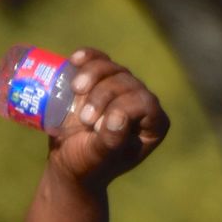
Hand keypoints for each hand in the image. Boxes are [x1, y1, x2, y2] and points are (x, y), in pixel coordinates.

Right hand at [48, 51, 169, 186]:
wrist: (67, 161)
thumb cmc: (88, 164)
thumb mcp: (99, 157)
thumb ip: (112, 140)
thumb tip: (117, 117)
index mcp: (153, 125)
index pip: (146, 102)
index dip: (123, 107)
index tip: (101, 127)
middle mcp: (141, 103)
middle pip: (126, 82)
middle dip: (102, 96)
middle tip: (84, 120)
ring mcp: (121, 88)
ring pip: (112, 68)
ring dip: (92, 75)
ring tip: (75, 91)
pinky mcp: (100, 79)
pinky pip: (97, 60)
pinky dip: (87, 57)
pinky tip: (75, 60)